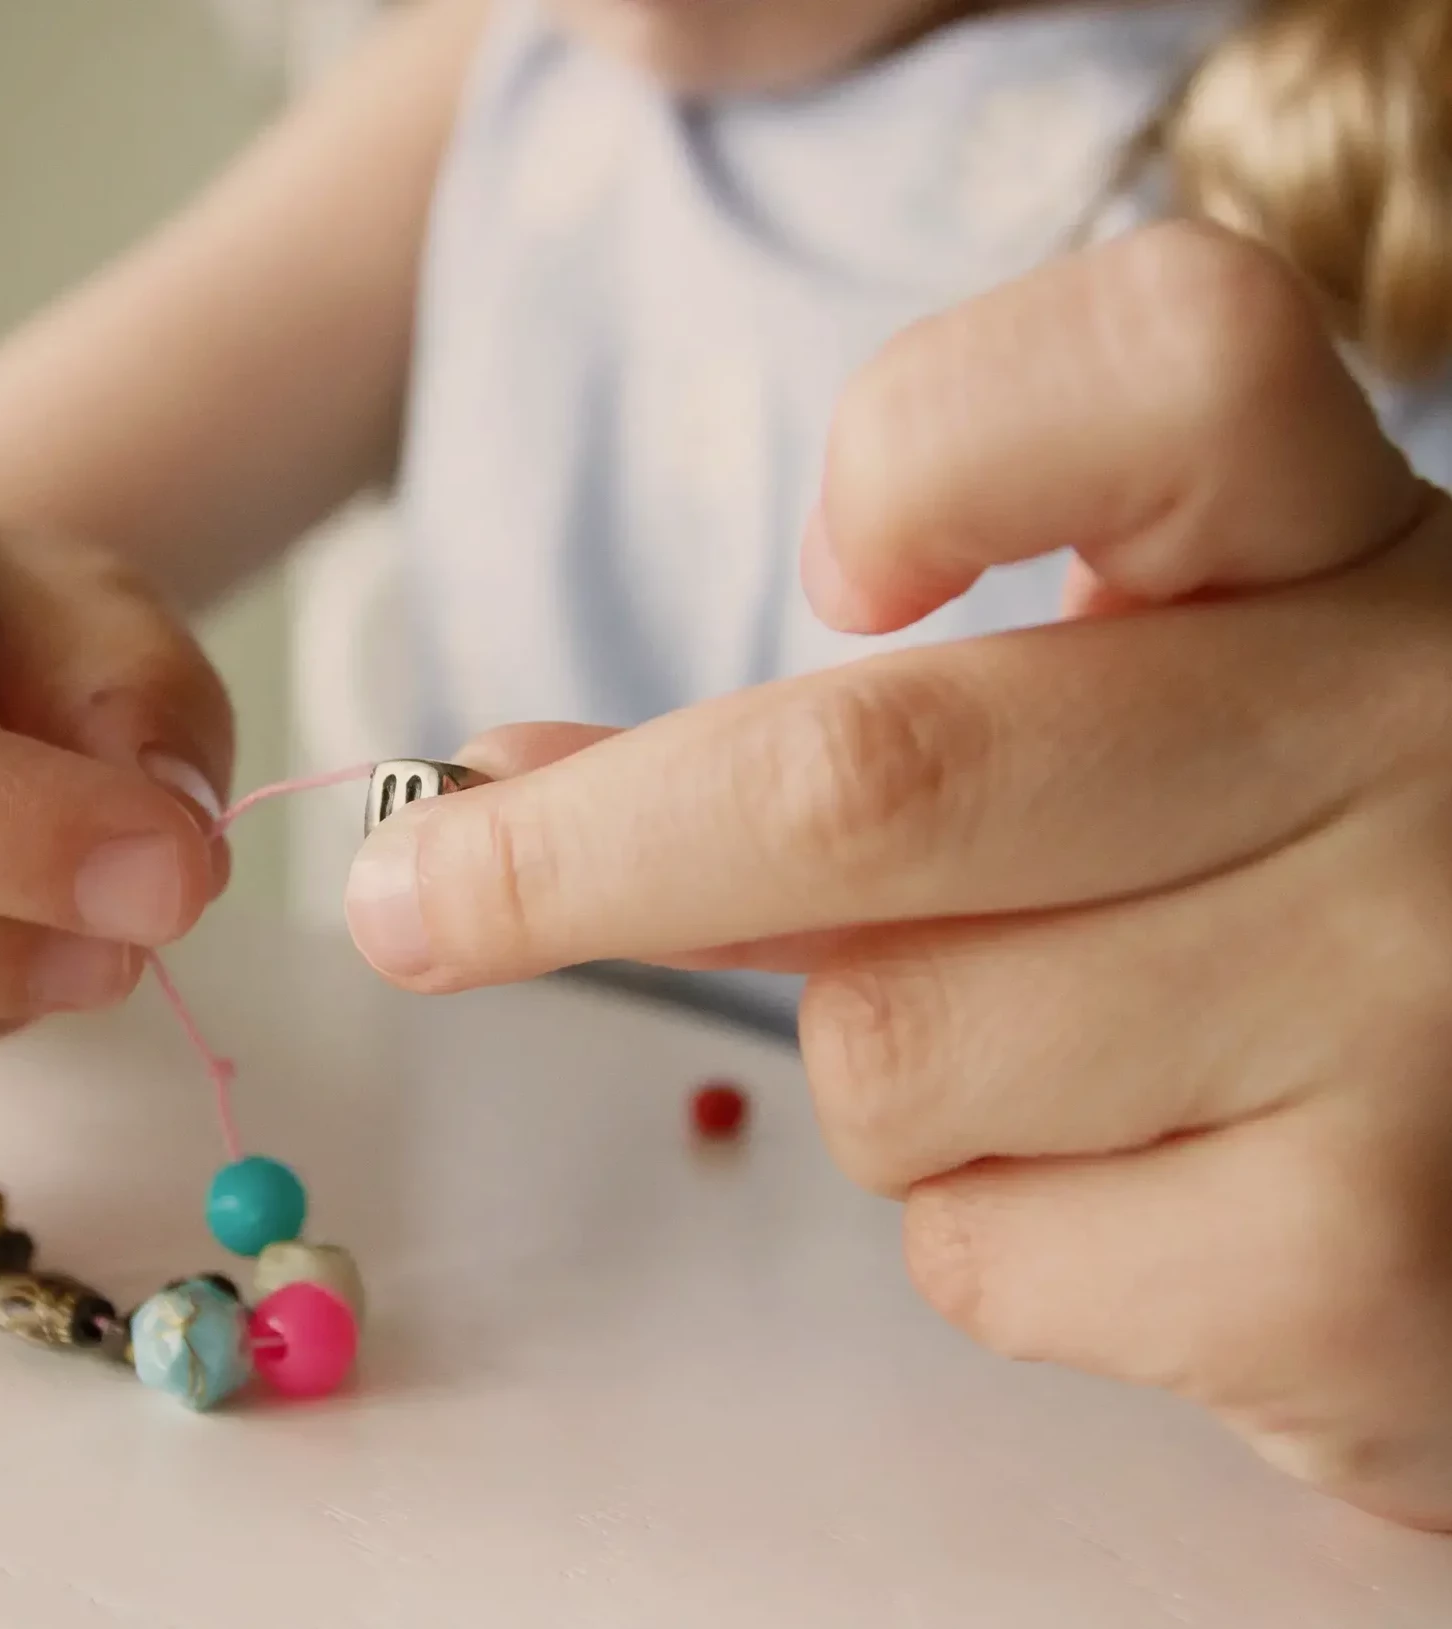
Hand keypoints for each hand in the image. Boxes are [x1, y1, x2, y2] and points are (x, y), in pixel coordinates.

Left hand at [345, 223, 1451, 1527]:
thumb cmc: (1285, 924)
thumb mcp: (1134, 760)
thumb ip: (855, 745)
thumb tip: (494, 788)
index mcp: (1342, 561)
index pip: (1163, 360)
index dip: (944, 444)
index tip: (837, 578)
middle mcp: (1411, 740)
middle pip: (877, 772)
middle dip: (582, 859)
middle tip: (415, 901)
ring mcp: (1405, 1002)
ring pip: (890, 1049)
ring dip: (894, 1083)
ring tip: (1073, 1077)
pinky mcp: (1362, 1254)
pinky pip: (978, 1247)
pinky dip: (990, 1235)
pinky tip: (1154, 1205)